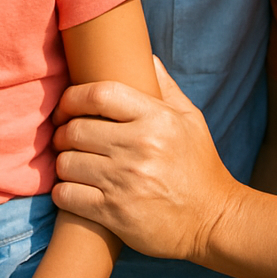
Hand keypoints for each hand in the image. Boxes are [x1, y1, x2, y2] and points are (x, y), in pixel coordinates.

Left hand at [51, 58, 236, 263]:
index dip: (72, 97)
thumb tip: (146, 56)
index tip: (67, 105)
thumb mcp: (191, 119)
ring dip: (61, 161)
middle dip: (61, 131)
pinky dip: (62, 191)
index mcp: (155, 118)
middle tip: (63, 135)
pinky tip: (71, 188)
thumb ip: (165, 86)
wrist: (214, 221)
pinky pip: (68, 196)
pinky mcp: (116, 214)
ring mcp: (125, 182)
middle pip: (76, 129)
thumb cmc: (199, 165)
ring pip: (67, 163)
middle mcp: (139, 147)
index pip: (99, 94)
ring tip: (68, 161)